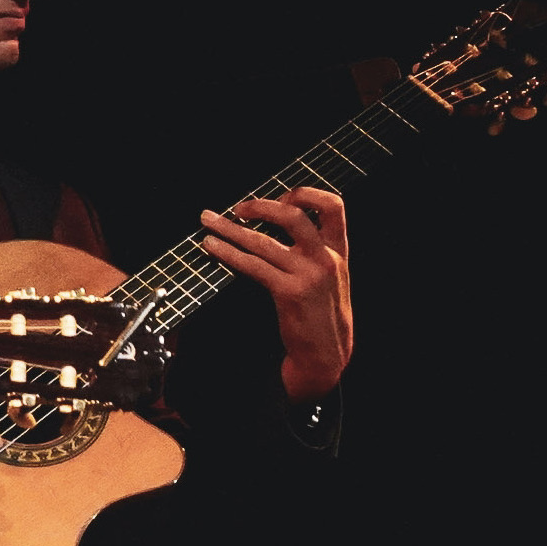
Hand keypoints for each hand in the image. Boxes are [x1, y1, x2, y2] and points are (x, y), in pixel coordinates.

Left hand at [199, 189, 352, 401]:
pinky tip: (212, 247)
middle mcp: (326, 257)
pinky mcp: (289, 292)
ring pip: (263, 241)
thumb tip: (279, 222)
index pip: (333, 206)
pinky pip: (252, 265)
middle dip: (261, 206)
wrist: (327, 351)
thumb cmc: (321, 311)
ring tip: (207, 221)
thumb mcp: (329, 275)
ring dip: (230, 229)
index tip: (281, 196)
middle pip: (294, 216)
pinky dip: (228, 253)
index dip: (306, 194)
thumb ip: (313, 249)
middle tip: (237, 207)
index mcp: (338, 249)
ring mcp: (308, 274)